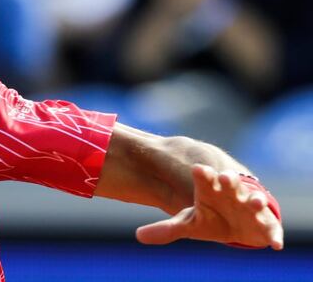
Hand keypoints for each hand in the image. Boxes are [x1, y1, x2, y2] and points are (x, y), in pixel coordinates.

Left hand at [136, 164, 283, 249]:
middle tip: (225, 178)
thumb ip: (166, 229)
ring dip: (254, 200)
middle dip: (229, 180)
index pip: (206, 179)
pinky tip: (275, 244)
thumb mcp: (189, 223)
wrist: (237, 225)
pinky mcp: (265, 224)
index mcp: (211, 190)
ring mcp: (249, 207)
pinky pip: (272, 229)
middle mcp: (232, 194)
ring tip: (254, 202)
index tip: (198, 170)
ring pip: (253, 200)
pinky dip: (274, 235)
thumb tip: (138, 236)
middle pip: (231, 184)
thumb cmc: (211, 217)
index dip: (203, 174)